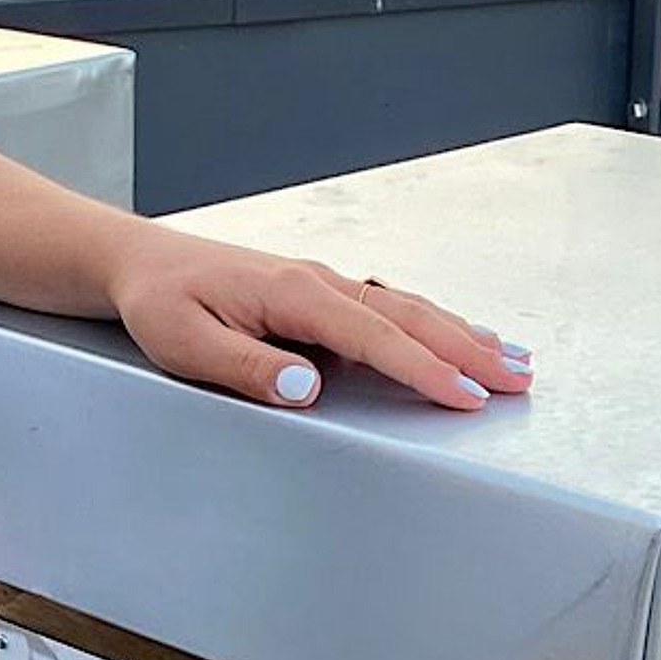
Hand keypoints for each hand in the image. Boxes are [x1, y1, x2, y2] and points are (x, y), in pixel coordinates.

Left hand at [105, 224, 532, 414]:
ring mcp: (324, 283)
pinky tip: (457, 337)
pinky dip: (433, 325)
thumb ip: (246, 367)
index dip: (425, 369)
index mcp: (294, 293)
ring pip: (408, 308)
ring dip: (463, 335)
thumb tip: (306, 387)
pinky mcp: (320, 291)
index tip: (466, 397)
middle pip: (410, 318)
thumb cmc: (160, 303)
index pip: (375, 337)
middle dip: (469, 351)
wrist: (140, 262)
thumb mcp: (186, 344)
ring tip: (513, 360)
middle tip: (520, 381)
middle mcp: (319, 281)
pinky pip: (390, 308)